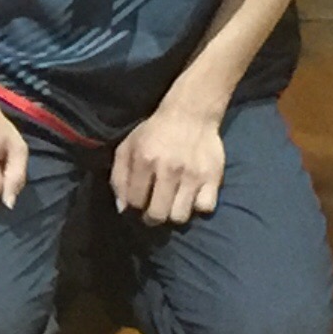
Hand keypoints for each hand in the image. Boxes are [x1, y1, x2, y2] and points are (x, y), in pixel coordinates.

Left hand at [112, 104, 226, 224]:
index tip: (137, 204)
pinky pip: (205, 208)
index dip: (133, 208)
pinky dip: (197, 207)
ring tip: (171, 205)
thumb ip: (119, 177)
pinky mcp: (213, 178)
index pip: (135, 201)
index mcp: (144, 160)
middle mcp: (168, 170)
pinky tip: (190, 198)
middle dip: (151, 218)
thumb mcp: (127, 147)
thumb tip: (122, 208)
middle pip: (158, 214)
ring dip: (173, 215)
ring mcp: (192, 175)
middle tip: (153, 213)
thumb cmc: (154, 133)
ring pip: (180, 216)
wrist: (190, 115)